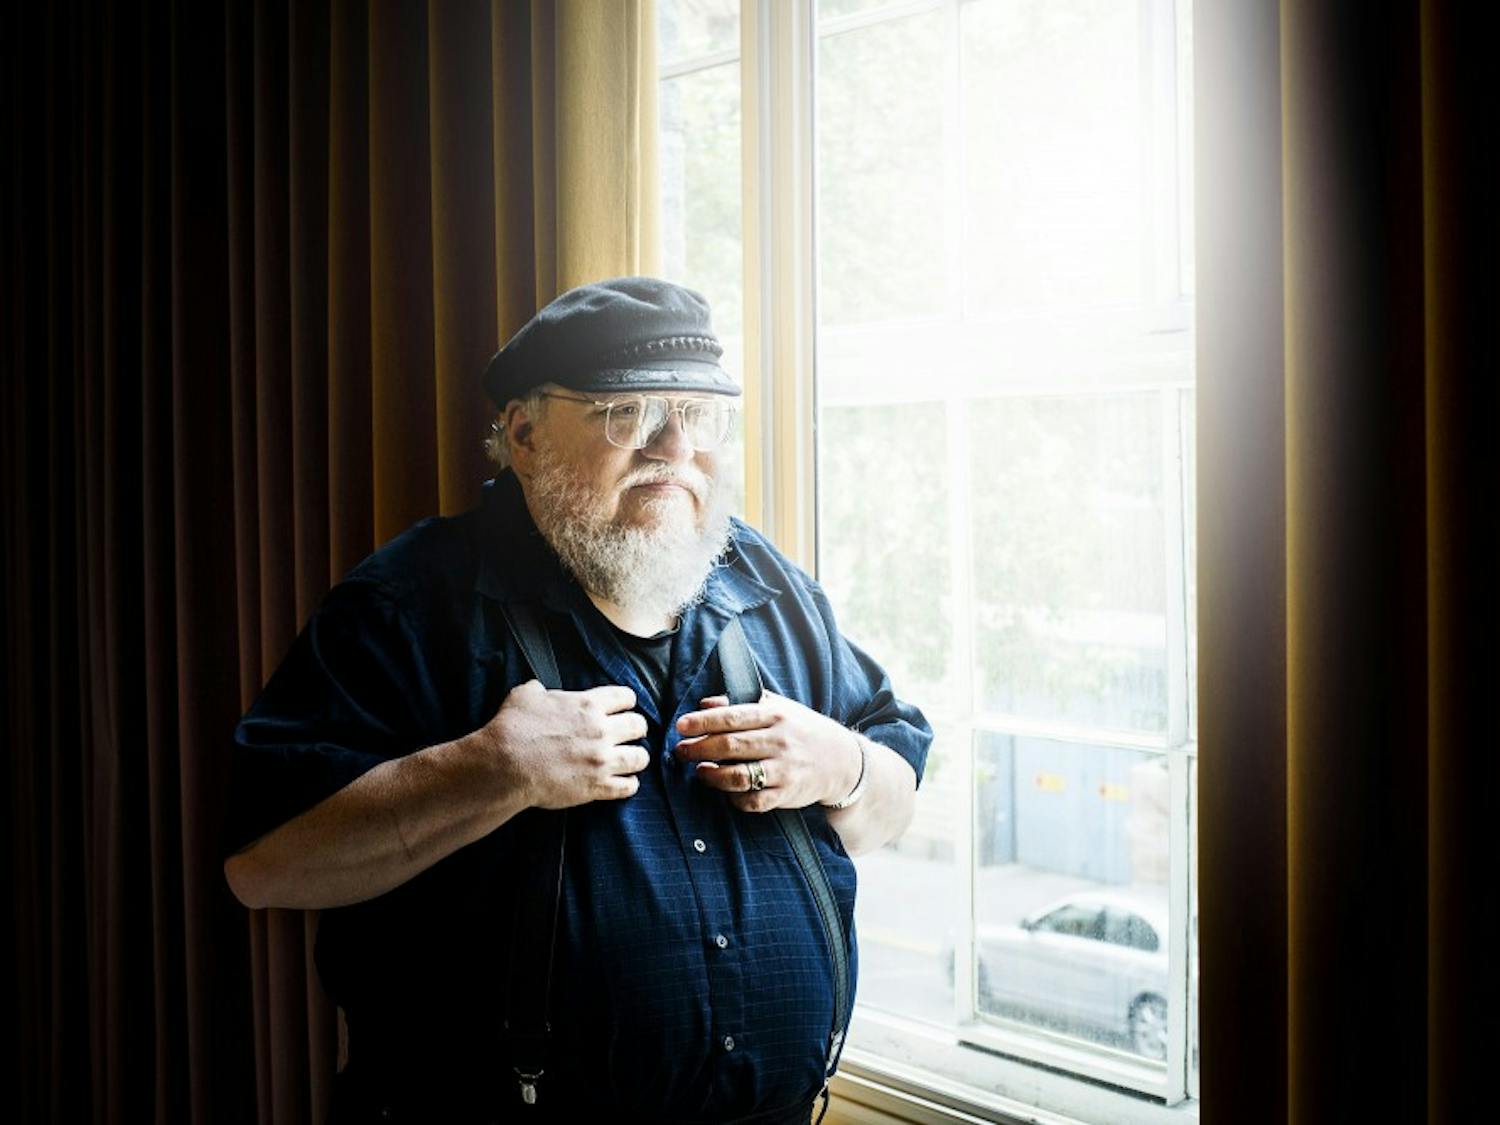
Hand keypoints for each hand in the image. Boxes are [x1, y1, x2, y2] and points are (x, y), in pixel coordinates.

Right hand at [473, 680, 649, 809]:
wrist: (506, 765)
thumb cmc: (513, 728)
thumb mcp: (525, 695)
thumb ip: (539, 690)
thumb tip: (538, 690)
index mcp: (588, 705)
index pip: (626, 697)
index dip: (625, 702)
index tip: (622, 708)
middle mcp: (601, 730)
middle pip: (639, 726)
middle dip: (636, 729)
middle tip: (629, 734)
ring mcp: (601, 760)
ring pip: (640, 757)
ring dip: (637, 757)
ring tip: (630, 759)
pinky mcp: (597, 786)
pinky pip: (628, 787)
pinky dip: (629, 785)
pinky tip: (624, 782)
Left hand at [674, 691, 861, 811]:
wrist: (842, 761)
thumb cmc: (802, 730)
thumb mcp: (778, 708)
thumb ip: (741, 703)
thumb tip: (705, 703)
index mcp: (776, 716)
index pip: (732, 717)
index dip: (703, 722)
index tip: (681, 726)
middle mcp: (779, 742)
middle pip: (730, 746)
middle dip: (699, 748)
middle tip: (680, 751)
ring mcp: (784, 770)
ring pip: (738, 776)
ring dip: (712, 775)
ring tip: (700, 771)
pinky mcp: (786, 795)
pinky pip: (753, 801)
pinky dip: (734, 798)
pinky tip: (725, 791)